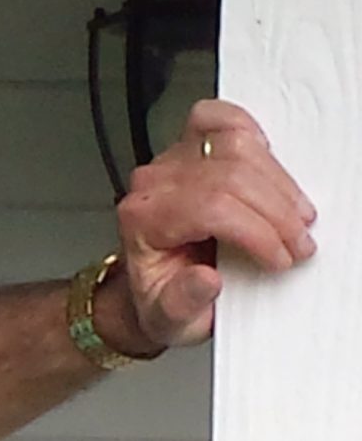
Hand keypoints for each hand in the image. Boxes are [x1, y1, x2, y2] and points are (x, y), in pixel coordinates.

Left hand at [111, 99, 319, 351]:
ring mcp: (172, 161)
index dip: (257, 232)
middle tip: (297, 245)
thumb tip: (204, 280)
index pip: (210, 208)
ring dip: (277, 182)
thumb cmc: (161, 299)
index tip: (281, 259)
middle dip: (276, 212)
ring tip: (295, 218)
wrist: (154, 287)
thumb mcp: (170, 320)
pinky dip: (251, 135)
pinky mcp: (190, 148)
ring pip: (235, 146)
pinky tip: (270, 166)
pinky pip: (219, 120)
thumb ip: (182, 304)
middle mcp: (154, 184)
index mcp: (144, 221)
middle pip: (229, 176)